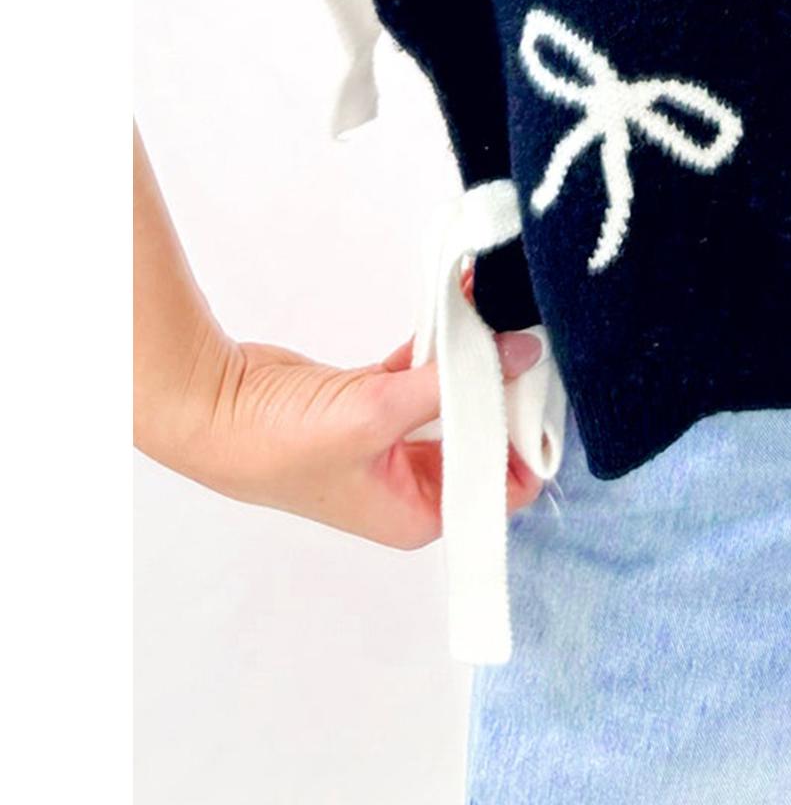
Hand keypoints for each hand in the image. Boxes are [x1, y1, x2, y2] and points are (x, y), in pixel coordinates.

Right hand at [174, 309, 544, 551]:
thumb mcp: (376, 416)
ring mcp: (390, 440)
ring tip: (505, 306)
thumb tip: (521, 354)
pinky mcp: (372, 400)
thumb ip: (452, 385)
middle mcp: (411, 484)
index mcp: (418, 514)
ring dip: (476, 355)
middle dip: (507, 386)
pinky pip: (423, 371)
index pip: (502, 485)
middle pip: (484, 435)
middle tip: (537, 333)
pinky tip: (465, 303)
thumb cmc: (284, 442)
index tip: (550, 384)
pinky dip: (442, 342)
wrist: (212, 410)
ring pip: (453, 396)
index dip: (529, 439)